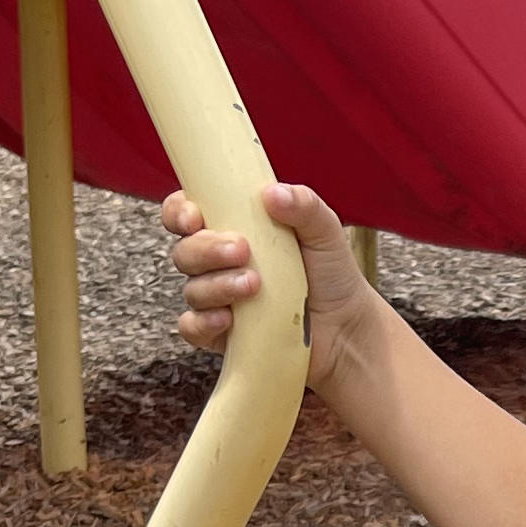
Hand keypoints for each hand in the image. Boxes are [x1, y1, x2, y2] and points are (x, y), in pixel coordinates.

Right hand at [162, 180, 383, 393]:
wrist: (346, 326)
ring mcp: (218, 299)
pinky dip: (203, 323)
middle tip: (242, 250)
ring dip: (216, 285)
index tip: (194, 216)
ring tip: (254, 284)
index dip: (178, 213)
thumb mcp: (324, 231)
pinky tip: (228, 319)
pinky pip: (192, 328)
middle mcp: (218, 263)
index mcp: (232, 228)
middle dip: (206, 249)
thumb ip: (304, 206)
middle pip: (185, 252)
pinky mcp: (221, 334)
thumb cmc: (330, 274)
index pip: (186, 214)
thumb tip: (272, 193)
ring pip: (192, 290)